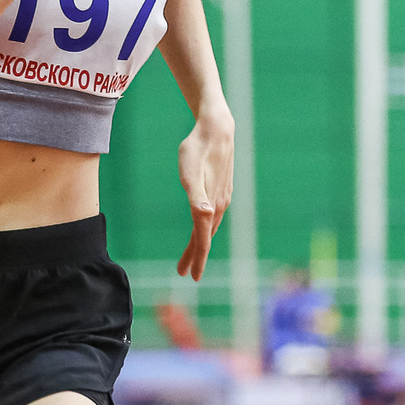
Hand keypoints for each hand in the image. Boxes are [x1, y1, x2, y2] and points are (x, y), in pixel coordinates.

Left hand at [175, 116, 233, 279]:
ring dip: (200, 242)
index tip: (189, 276)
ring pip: (209, 227)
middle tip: (184, 272)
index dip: (196, 259)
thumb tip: (204, 216)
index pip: (202, 239)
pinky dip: (205, 227)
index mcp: (210, 206)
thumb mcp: (191, 173)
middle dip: (195, 256)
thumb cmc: (198, 150)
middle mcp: (218, 205)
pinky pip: (212, 216)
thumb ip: (197, 197)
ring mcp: (221, 197)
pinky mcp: (220, 189)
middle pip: (205, 237)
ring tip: (190, 254)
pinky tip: (202, 224)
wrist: (216, 128)